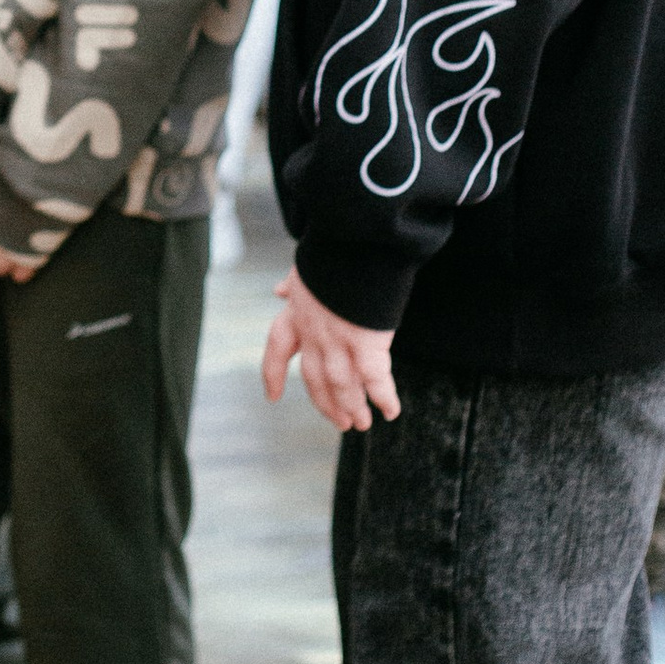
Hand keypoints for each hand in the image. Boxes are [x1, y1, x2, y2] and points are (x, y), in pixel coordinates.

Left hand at [263, 266, 400, 432]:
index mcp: (296, 313)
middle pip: (314, 378)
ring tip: (362, 424)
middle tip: (339, 423)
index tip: (272, 396)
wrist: (354, 239)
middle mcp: (313, 332)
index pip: (276, 348)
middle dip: (326, 403)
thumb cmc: (333, 251)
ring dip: (352, 408)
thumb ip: (294, 285)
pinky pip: (374, 379)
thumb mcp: (305, 267)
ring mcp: (338, 340)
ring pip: (342, 386)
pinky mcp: (367, 342)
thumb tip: (279, 290)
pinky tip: (392, 411)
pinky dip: (383, 398)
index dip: (273, 374)